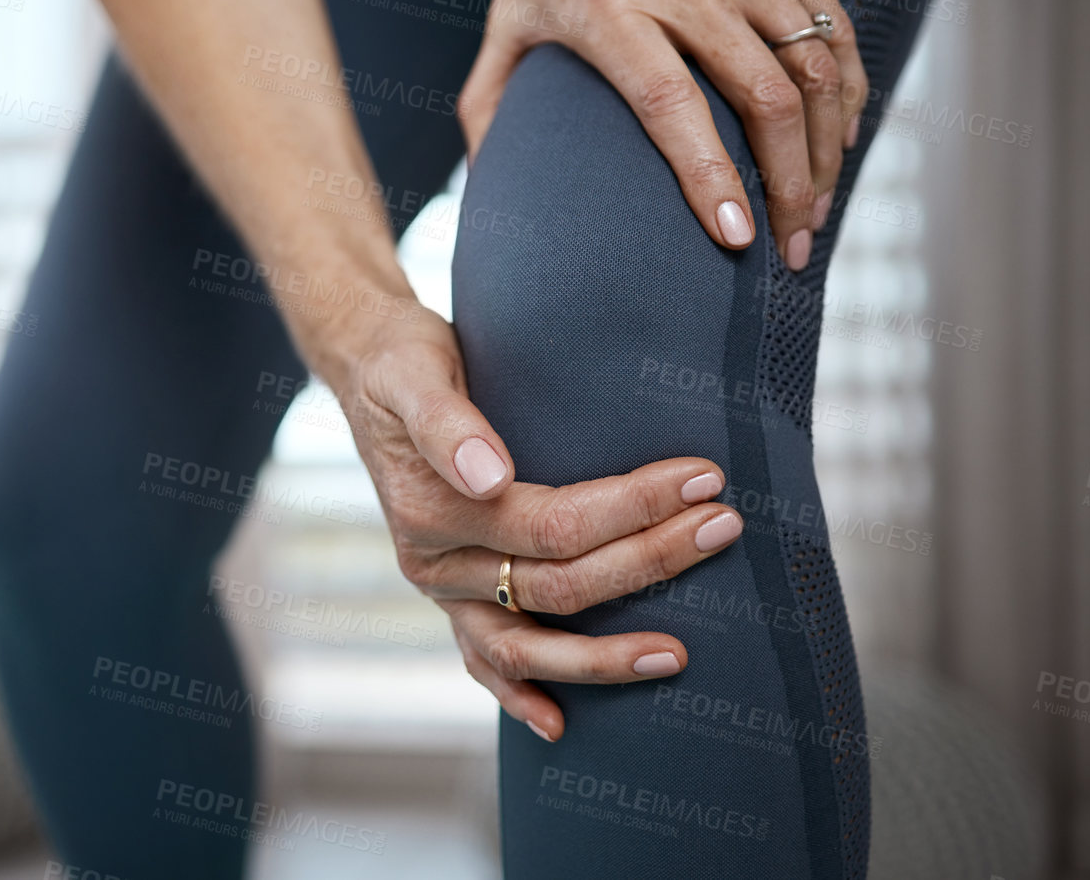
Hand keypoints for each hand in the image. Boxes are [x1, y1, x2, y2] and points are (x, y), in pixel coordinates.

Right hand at [332, 312, 743, 741]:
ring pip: (528, 646)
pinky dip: (520, 696)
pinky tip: (560, 727)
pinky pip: (486, 662)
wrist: (366, 368)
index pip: (552, 524)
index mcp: (432, 511)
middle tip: (723, 526)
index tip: (702, 478)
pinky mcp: (452, 597)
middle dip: (648, 561)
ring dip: (603, 657)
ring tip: (679, 656)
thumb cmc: (403, 363)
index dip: (631, 506)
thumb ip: (445, 423)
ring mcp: (443, 590)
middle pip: (558, 585)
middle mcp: (435, 563)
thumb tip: (489, 474)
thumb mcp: (413, 372)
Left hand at [458, 0, 869, 269]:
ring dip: (827, 150)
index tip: (736, 237)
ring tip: (819, 210)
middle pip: (762, 97)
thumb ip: (489, 101)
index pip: (672, 105)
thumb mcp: (509, 13)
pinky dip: (847, 93)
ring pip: (812, 68)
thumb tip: (482, 186)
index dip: (709, 176)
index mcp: (612, 8)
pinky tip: (840, 142)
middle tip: (792, 248)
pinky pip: (834, 29)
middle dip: (789, 185)